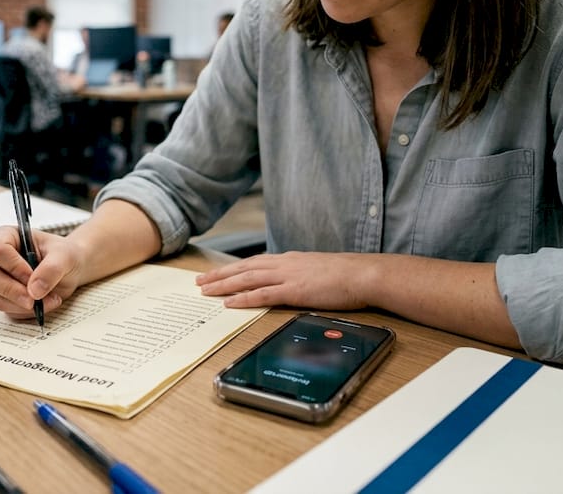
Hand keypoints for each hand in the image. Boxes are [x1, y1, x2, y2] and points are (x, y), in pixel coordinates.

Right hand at [0, 226, 84, 318]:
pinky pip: (6, 309)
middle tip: (34, 300)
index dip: (13, 267)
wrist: (71, 270)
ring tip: (50, 300)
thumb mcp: (64, 256)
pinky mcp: (3, 296)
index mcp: (6, 236)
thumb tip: (34, 290)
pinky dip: (25, 311)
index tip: (33, 278)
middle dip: (11, 290)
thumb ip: (51, 269)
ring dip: (22, 304)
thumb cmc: (65, 255)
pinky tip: (44, 304)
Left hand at [195, 252, 378, 309]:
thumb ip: (300, 275)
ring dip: (224, 285)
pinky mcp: (295, 290)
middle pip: (244, 268)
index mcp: (290, 260)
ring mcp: (288, 276)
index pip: (254, 263)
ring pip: (248, 279)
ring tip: (206, 291)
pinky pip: (263, 295)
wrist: (362, 274)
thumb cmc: (346, 276)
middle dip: (220, 275)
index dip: (232, 268)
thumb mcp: (318, 271)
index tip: (216, 273)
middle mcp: (284, 264)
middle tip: (200, 281)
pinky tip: (230, 303)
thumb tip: (292, 283)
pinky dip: (244, 298)